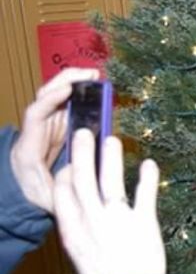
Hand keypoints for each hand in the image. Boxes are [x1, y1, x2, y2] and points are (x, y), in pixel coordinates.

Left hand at [10, 68, 100, 211]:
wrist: (22, 197)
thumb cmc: (35, 198)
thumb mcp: (51, 198)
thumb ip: (65, 185)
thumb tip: (83, 165)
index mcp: (28, 147)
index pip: (35, 115)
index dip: (50, 100)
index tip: (68, 91)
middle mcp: (35, 132)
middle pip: (44, 98)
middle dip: (65, 81)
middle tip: (91, 75)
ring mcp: (45, 128)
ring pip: (55, 99)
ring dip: (73, 84)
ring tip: (95, 78)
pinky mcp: (56, 130)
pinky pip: (65, 108)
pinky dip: (78, 97)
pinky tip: (93, 91)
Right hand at [53, 129, 165, 273]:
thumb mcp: (83, 256)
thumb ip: (81, 231)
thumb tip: (82, 211)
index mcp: (72, 230)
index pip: (62, 193)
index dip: (65, 174)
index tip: (70, 162)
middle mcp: (92, 221)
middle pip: (83, 178)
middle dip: (82, 153)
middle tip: (85, 134)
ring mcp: (118, 220)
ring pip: (110, 180)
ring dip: (111, 157)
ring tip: (112, 140)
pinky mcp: (144, 222)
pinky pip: (145, 193)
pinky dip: (148, 176)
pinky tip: (149, 163)